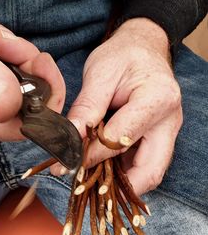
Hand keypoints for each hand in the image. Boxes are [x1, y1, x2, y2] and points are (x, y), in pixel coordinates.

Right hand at [0, 11, 64, 148]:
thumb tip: (12, 108)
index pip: (38, 120)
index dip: (46, 87)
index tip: (34, 58)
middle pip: (31, 105)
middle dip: (28, 67)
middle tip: (4, 42)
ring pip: (20, 96)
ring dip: (16, 62)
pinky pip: (7, 93)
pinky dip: (6, 68)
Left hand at [55, 18, 182, 194]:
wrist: (142, 48)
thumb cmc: (122, 55)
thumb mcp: (99, 73)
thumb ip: (86, 107)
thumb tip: (70, 139)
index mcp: (157, 100)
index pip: (120, 141)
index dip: (90, 156)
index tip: (66, 164)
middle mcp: (169, 122)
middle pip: (149, 170)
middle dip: (117, 187)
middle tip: (85, 187)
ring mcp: (167, 132)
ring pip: (149, 172)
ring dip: (120, 183)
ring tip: (89, 181)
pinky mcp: (159, 137)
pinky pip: (143, 163)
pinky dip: (122, 172)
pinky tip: (100, 169)